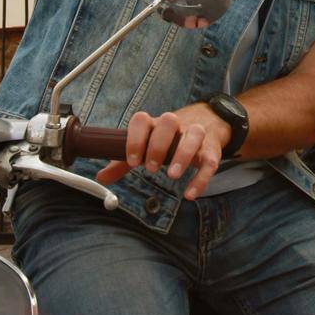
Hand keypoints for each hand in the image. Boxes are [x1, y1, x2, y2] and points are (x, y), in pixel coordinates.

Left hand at [95, 103, 232, 200]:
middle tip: (151, 168)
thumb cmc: (170, 138)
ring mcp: (197, 134)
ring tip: (172, 175)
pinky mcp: (212, 148)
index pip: (142, 120)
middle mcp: (177, 124)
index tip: (132, 161)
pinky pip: (211, 161)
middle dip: (158, 145)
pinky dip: (201, 178)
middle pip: (169, 121)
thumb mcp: (147, 145)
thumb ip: (123, 161)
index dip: (135, 138)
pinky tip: (190, 194)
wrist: (209, 120)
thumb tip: (101, 177)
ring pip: (193, 135)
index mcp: (155, 123)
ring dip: (183, 154)